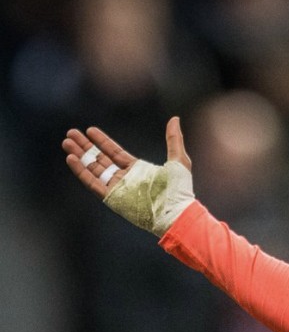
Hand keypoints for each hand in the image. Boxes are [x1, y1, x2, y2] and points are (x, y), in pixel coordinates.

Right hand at [62, 117, 194, 235]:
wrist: (176, 212)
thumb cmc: (180, 190)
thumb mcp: (178, 159)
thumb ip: (174, 139)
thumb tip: (175, 118)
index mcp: (138, 170)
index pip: (115, 153)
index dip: (102, 141)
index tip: (89, 130)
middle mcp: (125, 179)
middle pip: (100, 159)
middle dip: (85, 146)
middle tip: (70, 133)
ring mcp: (118, 188)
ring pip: (93, 169)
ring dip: (79, 156)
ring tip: (66, 142)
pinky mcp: (112, 198)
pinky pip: (93, 183)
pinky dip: (82, 171)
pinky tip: (72, 159)